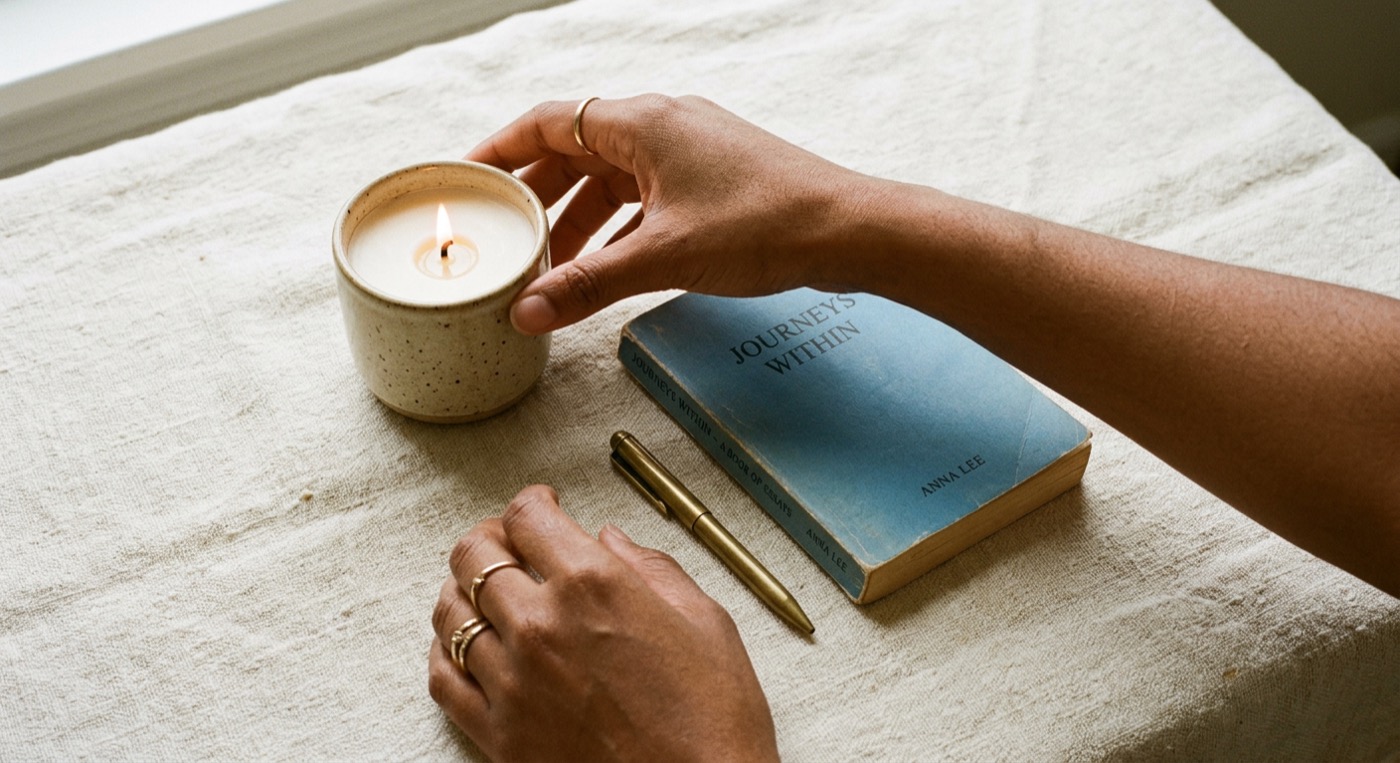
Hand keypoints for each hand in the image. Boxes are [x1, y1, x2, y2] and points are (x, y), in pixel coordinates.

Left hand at [429, 485, 778, 761]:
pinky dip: (443, 653)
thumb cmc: (714, 718)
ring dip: (462, 589)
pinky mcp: (498, 734)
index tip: (541, 506)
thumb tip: (611, 540)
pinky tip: (462, 646)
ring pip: (449, 612)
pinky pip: (443, 680)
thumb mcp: (705, 621)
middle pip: (474, 555)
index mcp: (594, 584)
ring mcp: (512, 681)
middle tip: (508, 542)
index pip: (527, 516)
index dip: (531, 501)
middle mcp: (541, 625)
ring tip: (481, 590)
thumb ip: (651, 568)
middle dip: (488, 537)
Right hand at [466, 94, 876, 333]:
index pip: (546, 123)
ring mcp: (691, 150)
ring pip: (613, 177)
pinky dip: (620, 226)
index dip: (500, 150)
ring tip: (550, 264)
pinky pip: (647, 194)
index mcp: (641, 123)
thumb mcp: (663, 258)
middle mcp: (662, 124)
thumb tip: (527, 313)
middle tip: (503, 234)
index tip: (466, 179)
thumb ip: (588, 285)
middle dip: (538, 195)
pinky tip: (608, 265)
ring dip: (580, 218)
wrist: (849, 230)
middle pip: (576, 151)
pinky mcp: (714, 177)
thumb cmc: (765, 226)